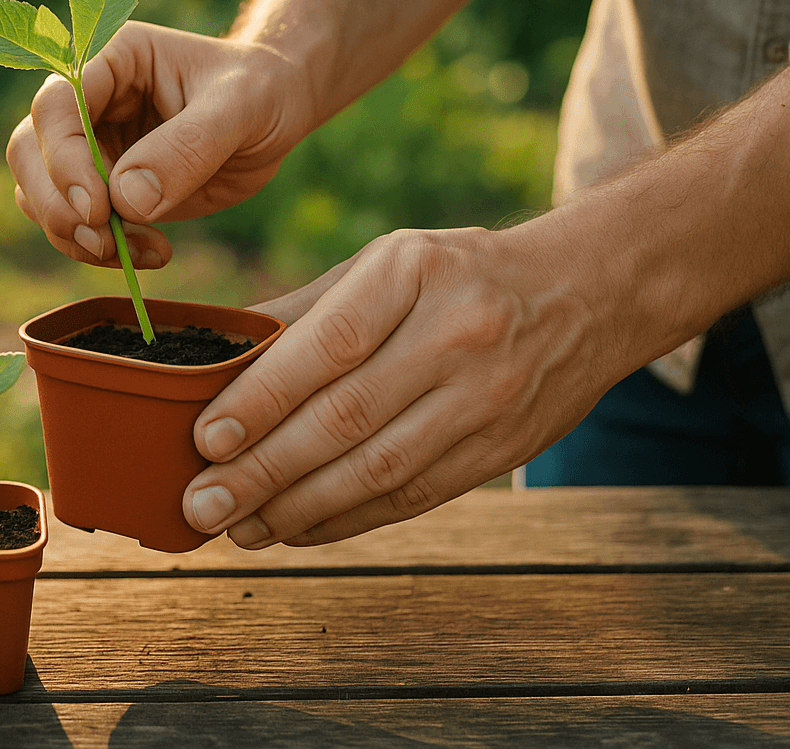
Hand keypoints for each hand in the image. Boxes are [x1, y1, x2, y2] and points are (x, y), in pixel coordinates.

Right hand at [6, 21, 315, 266]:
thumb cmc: (260, 90)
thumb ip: (188, 147)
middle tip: (102, 241)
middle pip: (28, 151)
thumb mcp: (238, 109)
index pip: (55, 106)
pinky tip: (156, 253)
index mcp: (111, 60)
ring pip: (39, 194)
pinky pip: (75, 225)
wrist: (275, 111)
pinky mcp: (103, 188)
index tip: (97, 208)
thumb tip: (126, 200)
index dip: (62, 159)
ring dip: (75, 235)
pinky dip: (101, 251)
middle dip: (55, 204)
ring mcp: (89, 146)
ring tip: (139, 251)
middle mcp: (87, 101)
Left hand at [180, 225, 629, 546]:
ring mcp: (486, 397)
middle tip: (202, 503)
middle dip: (264, 470)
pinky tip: (297, 528)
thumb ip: (304, 312)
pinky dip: (347, 519)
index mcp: (414, 272)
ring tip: (239, 526)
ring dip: (299, 508)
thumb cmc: (456, 273)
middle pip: (346, 418)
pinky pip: (412, 496)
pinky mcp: (501, 450)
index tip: (207, 439)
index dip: (263, 399)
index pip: (328, 346)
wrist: (588, 292)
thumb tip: (214, 358)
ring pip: (379, 469)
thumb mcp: (386, 261)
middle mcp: (456, 334)